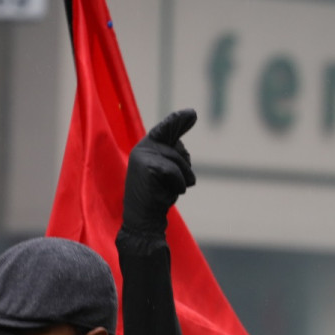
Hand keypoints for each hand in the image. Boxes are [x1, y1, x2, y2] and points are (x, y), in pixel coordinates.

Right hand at [123, 109, 196, 233]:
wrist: (143, 221)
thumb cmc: (157, 198)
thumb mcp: (167, 174)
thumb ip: (172, 157)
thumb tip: (181, 144)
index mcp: (146, 149)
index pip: (166, 130)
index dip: (178, 121)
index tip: (192, 114)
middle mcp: (142, 148)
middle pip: (178, 147)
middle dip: (185, 167)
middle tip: (179, 185)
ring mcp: (143, 156)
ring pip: (178, 160)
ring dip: (183, 179)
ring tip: (172, 191)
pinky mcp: (146, 166)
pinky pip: (174, 171)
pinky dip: (178, 185)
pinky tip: (170, 194)